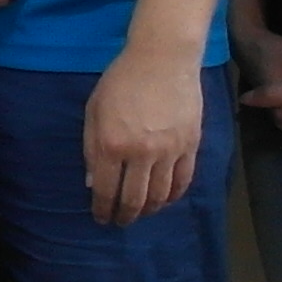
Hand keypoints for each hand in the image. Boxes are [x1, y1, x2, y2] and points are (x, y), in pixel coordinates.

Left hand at [84, 46, 204, 225]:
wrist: (162, 59)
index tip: (101, 219)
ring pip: (160, 195)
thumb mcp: (93, 110)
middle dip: (125, 216)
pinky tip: (165, 200)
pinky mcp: (190, 146)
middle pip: (134, 199)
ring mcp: (169, 152)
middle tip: (120, 222)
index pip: (105, 190)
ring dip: (149, 210)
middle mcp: (140, 153)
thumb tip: (92, 183)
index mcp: (111, 144)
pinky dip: (173, 196)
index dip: (102, 209)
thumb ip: (91, 148)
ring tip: (141, 213)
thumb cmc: (121, 80)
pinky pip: (183, 181)